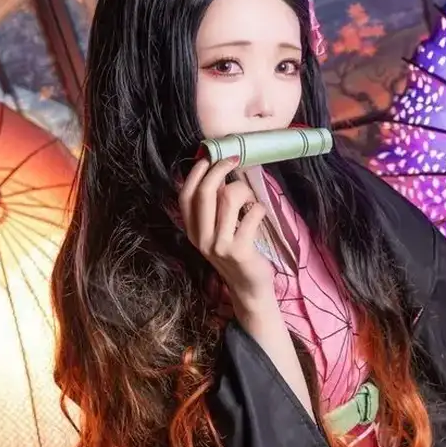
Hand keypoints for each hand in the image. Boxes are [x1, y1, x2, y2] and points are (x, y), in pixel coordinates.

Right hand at [179, 156, 273, 308]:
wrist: (249, 288)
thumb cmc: (235, 253)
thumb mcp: (217, 232)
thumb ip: (213, 208)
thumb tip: (218, 172)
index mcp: (192, 231)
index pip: (186, 195)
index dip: (196, 172)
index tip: (209, 158)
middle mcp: (201, 238)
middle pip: (205, 192)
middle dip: (221, 169)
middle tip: (234, 160)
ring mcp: (219, 245)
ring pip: (229, 198)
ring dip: (244, 190)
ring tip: (250, 199)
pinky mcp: (239, 250)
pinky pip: (252, 213)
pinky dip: (259, 208)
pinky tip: (259, 214)